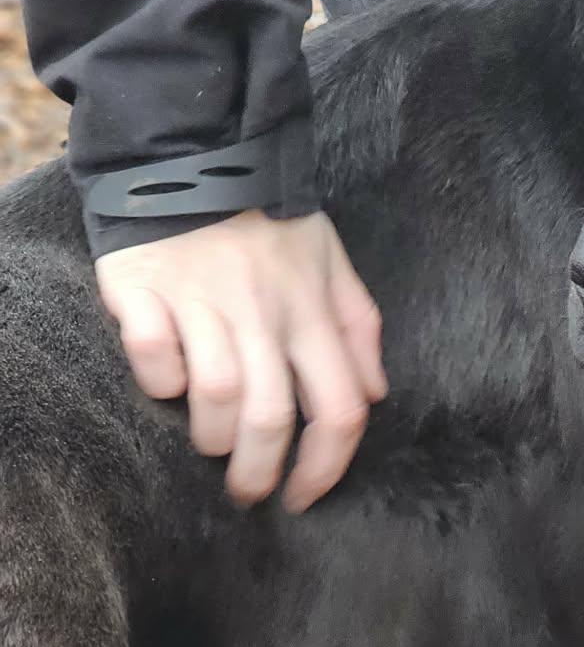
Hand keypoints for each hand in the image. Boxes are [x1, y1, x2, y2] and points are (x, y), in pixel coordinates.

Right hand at [96, 208, 386, 511]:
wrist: (195, 150)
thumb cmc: (265, 217)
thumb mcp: (331, 260)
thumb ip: (359, 326)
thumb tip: (374, 394)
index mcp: (313, 312)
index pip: (338, 410)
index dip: (326, 467)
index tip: (304, 496)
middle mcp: (263, 313)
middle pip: (270, 417)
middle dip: (259, 471)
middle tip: (248, 492)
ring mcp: (203, 301)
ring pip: (216, 396)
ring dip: (211, 436)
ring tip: (209, 444)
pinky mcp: (146, 288)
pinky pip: (154, 355)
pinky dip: (159, 382)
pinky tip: (166, 384)